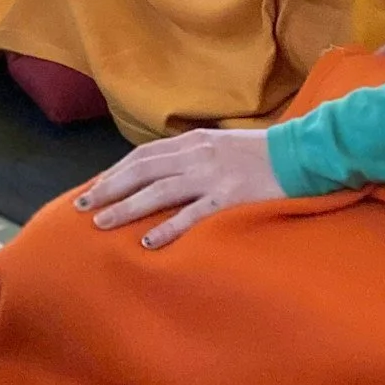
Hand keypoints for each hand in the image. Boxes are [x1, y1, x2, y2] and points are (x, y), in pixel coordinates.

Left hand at [75, 128, 284, 247]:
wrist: (302, 154)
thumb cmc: (262, 153)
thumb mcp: (220, 146)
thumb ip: (193, 156)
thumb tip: (164, 173)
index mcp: (193, 141)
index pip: (143, 155)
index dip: (116, 172)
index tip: (95, 187)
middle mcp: (196, 155)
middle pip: (142, 171)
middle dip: (109, 189)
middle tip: (82, 207)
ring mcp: (212, 176)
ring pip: (158, 192)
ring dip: (126, 208)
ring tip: (101, 224)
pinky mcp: (230, 197)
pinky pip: (192, 215)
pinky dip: (168, 229)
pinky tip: (147, 243)